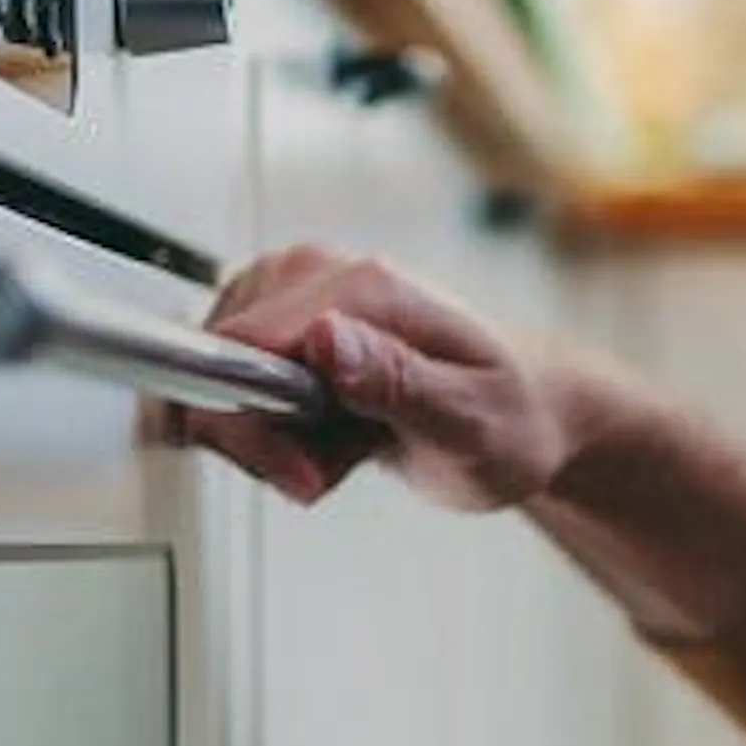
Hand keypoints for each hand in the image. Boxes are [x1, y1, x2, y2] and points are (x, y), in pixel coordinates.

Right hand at [176, 245, 565, 511]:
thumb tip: (323, 338)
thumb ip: (397, 381)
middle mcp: (320, 275)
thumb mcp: (470, 420)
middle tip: (330, 468)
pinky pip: (233, 389)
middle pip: (216, 365)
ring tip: (343, 448)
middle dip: (263, 442)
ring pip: (218, 384)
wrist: (528, 413)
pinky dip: (271, 432)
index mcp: (364, 287)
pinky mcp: (282, 326)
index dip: (256, 429)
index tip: (304, 471)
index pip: (241, 347)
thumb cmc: (511, 417)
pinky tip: (327, 438)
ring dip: (270, 441)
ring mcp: (295, 297)